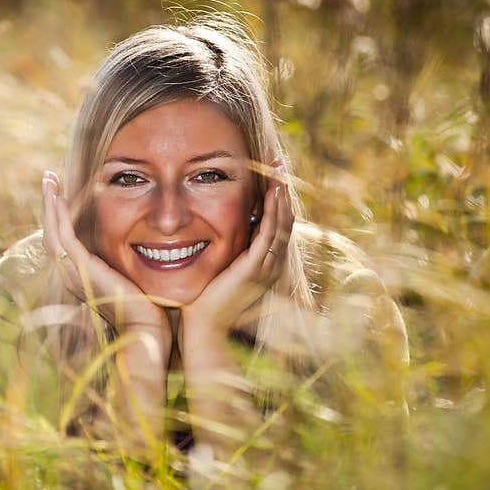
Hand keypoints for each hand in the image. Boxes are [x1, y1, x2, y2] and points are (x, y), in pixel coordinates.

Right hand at [41, 171, 170, 340]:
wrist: (145, 329)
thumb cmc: (144, 309)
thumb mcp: (129, 278)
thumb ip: (122, 262)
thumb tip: (137, 244)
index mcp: (79, 277)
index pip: (62, 242)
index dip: (58, 218)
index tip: (59, 195)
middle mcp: (70, 275)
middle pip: (51, 234)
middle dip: (49, 205)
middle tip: (48, 179)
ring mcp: (72, 272)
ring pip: (52, 232)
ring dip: (50, 205)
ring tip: (49, 180)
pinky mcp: (80, 268)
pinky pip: (63, 236)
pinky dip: (58, 215)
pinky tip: (59, 197)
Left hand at [181, 160, 293, 335]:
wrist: (205, 328)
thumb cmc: (207, 300)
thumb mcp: (221, 266)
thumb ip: (228, 248)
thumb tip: (218, 226)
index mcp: (266, 262)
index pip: (278, 222)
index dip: (277, 197)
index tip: (272, 172)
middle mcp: (272, 263)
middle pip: (285, 218)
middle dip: (283, 189)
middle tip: (279, 162)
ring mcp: (266, 266)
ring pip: (282, 223)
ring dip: (281, 194)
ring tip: (279, 169)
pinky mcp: (256, 268)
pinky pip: (270, 233)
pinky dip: (272, 212)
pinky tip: (272, 193)